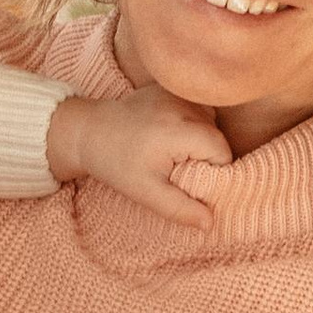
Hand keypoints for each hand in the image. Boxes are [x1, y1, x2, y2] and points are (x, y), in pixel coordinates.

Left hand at [48, 83, 230, 227]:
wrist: (89, 131)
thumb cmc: (116, 163)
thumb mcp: (145, 192)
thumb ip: (179, 208)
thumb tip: (210, 224)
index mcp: (180, 130)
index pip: (222, 152)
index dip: (214, 171)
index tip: (192, 180)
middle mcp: (183, 106)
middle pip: (218, 136)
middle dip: (206, 156)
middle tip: (177, 168)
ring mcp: (177, 93)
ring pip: (210, 121)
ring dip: (200, 138)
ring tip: (172, 150)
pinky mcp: (170, 88)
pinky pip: (196, 107)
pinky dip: (191, 122)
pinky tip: (169, 132)